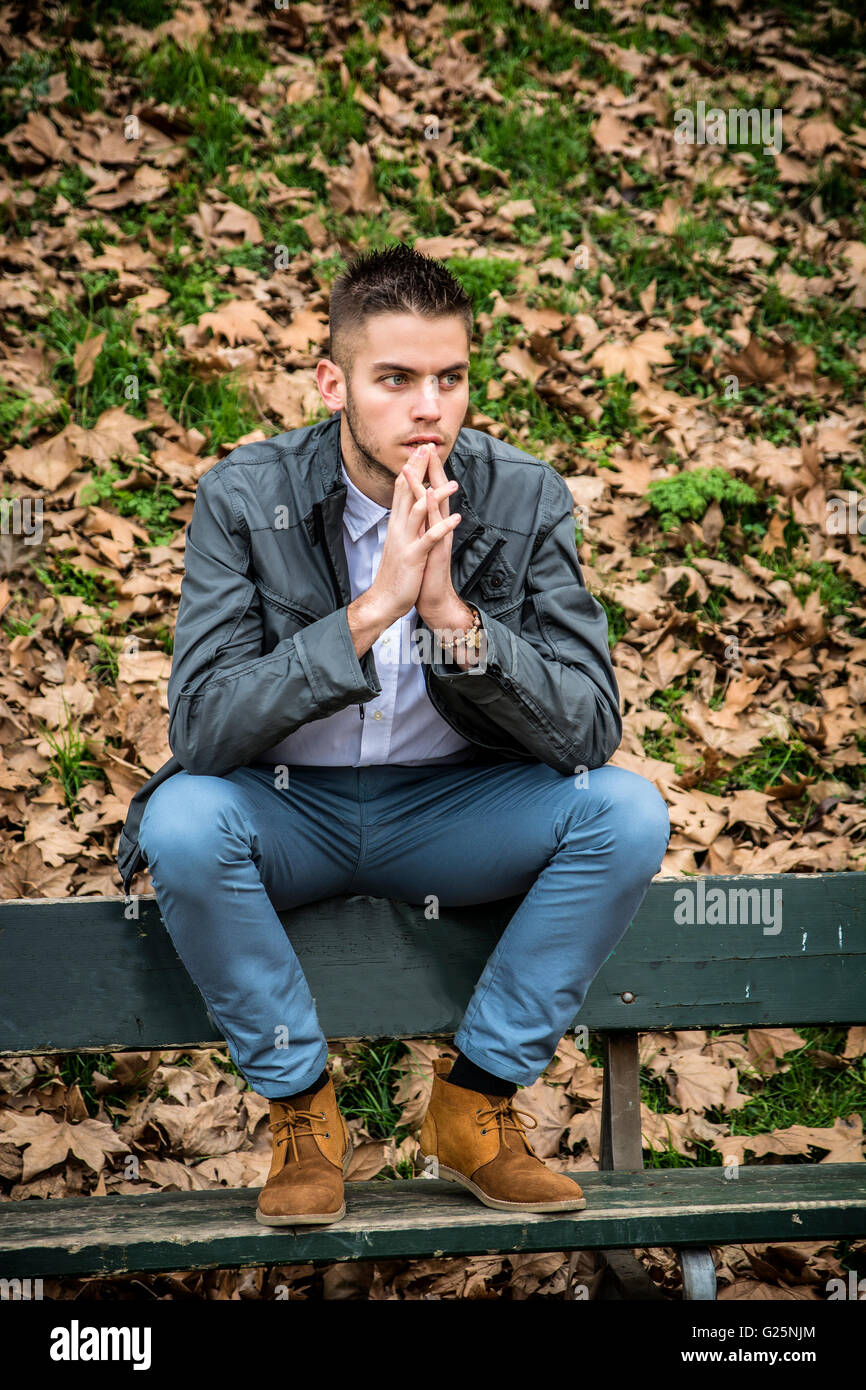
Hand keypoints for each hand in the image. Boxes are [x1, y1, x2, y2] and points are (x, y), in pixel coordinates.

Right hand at [364, 443, 460, 625]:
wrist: (385, 600)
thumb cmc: (396, 573)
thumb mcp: (400, 543)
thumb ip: (405, 524)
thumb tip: (412, 508)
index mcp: (396, 524)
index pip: (402, 489)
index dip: (411, 468)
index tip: (420, 451)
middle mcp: (398, 528)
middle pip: (407, 492)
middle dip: (418, 469)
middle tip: (428, 448)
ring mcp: (405, 542)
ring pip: (419, 511)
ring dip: (436, 495)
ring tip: (454, 483)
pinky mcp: (413, 557)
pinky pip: (429, 539)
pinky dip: (442, 527)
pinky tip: (456, 518)